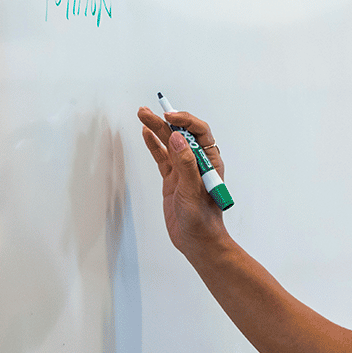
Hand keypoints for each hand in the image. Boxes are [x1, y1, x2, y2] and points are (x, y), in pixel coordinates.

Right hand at [137, 105, 229, 256]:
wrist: (197, 241)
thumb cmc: (202, 219)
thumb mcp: (193, 190)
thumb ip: (185, 164)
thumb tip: (177, 138)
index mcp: (209, 161)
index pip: (199, 133)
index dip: (185, 121)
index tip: (169, 117)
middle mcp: (196, 162)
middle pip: (180, 135)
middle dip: (164, 121)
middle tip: (146, 111)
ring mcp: (183, 170)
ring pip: (168, 144)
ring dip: (156, 129)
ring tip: (142, 115)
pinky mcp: (172, 180)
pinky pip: (162, 158)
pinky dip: (154, 145)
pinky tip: (146, 134)